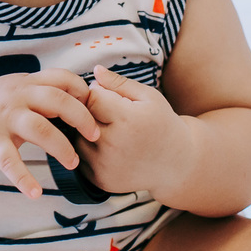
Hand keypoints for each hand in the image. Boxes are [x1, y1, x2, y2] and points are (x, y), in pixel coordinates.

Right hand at [0, 69, 99, 199]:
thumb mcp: (17, 89)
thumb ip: (44, 91)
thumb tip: (82, 98)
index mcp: (27, 84)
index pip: (60, 78)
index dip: (81, 89)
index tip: (96, 105)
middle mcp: (17, 97)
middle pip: (56, 100)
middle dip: (81, 117)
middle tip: (95, 136)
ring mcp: (3, 119)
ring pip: (39, 128)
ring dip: (61, 147)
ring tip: (72, 163)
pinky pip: (9, 161)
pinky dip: (23, 178)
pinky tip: (35, 193)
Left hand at [75, 65, 192, 199]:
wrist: (176, 166)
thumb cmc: (162, 124)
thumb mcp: (149, 97)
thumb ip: (119, 82)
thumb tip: (95, 71)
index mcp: (127, 120)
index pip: (91, 97)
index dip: (98, 93)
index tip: (109, 96)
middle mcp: (113, 145)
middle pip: (81, 116)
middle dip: (90, 110)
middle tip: (108, 112)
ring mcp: (104, 166)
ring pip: (75, 136)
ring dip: (84, 130)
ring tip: (107, 129)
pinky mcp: (98, 180)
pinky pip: (79, 156)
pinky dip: (87, 149)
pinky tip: (106, 147)